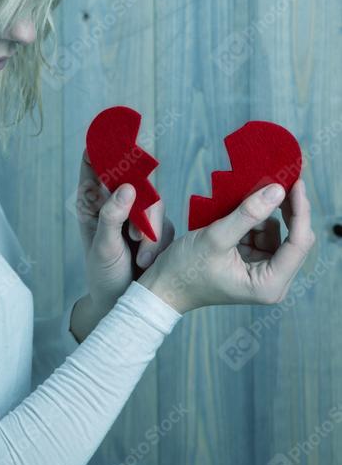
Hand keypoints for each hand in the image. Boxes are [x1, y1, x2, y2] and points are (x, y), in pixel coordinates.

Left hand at [75, 148, 174, 314]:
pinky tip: (146, 260)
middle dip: (137, 195)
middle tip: (134, 212)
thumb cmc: (103, 274)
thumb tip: (127, 186)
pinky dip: (156, 243)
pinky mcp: (156, 231)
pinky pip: (164, 225)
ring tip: (139, 253)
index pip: (93, 168)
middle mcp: (115, 205)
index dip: (99, 150)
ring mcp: (137, 217)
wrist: (124, 304)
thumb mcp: (102, 246)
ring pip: (153, 203)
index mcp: (93, 204)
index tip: (107, 136)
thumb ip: (112, 216)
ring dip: (148, 229)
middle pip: (131, 179)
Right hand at [138, 178, 315, 313]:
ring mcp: (263, 271)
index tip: (296, 182)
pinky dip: (252, 220)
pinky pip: (261, 234)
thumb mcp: (216, 238)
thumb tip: (277, 190)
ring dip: (262, 214)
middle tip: (278, 178)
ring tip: (242, 201)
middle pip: (293, 238)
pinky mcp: (252, 262)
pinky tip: (237, 212)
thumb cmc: (186, 270)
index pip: (299, 244)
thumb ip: (248, 214)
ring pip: (276, 232)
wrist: (163, 286)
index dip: (300, 211)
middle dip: (283, 210)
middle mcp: (273, 281)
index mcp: (269, 284)